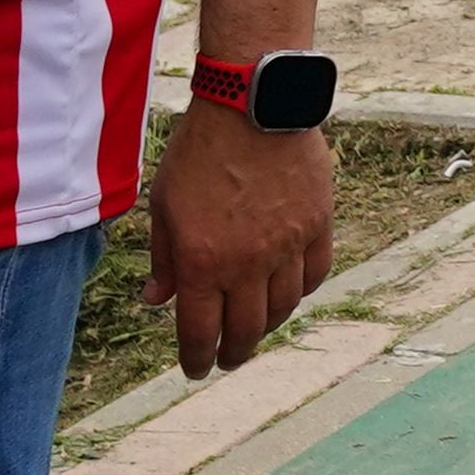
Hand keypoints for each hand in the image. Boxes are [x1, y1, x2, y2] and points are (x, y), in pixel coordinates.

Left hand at [144, 99, 333, 376]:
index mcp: (202, 262)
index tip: (196, 369)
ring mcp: (287, 245)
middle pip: (246, 330)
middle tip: (227, 359)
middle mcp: (247, 263)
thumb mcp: (164, 204)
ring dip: (267, 325)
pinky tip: (289, 290)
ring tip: (257, 326)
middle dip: (233, 353)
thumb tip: (157, 299)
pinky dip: (301, 290)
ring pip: (283, 307)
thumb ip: (163, 257)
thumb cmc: (199, 151)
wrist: (252, 105)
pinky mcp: (317, 224)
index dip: (197, 359)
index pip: (200, 332)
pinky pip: (314, 274)